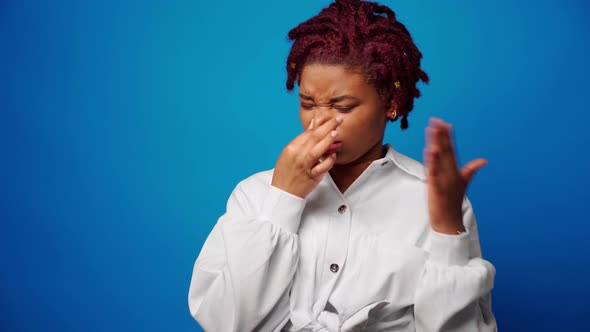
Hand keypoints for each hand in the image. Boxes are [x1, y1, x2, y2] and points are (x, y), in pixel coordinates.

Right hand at [271, 116, 342, 197]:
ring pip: (316, 151)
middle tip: (338, 119)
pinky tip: (334, 156)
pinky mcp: (311, 177)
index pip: (308, 133)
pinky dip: (328, 161)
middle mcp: (297, 155)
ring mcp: (304, 166)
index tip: (331, 119)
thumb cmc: (287, 171)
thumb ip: (303, 139)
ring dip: (327, 141)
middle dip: (327, 126)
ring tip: (336, 132)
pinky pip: (321, 168)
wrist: (283, 192)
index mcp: (291, 148)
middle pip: (313, 137)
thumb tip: (313, 124)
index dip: (321, 124)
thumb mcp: (290, 153)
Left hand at [423, 118, 487, 233]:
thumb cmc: (453, 204)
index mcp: (455, 172)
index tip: (445, 123)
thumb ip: (471, 170)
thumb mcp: (462, 184)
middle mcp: (451, 174)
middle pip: (446, 151)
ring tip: (432, 130)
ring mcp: (444, 181)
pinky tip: (429, 151)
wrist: (450, 223)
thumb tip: (484, 160)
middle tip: (437, 120)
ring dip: (436, 144)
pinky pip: (433, 173)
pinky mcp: (436, 188)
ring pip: (440, 159)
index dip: (448, 137)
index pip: (452, 150)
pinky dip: (432, 162)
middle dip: (441, 136)